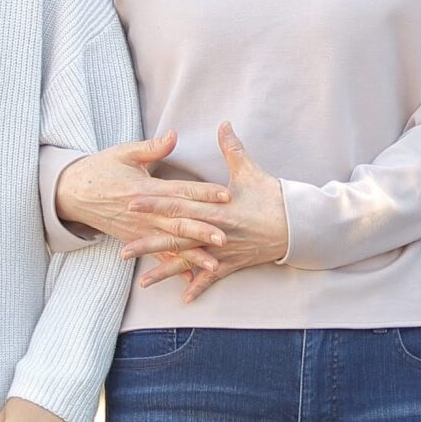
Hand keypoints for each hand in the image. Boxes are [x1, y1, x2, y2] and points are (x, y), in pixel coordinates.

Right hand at [55, 133, 227, 281]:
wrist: (72, 194)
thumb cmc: (101, 169)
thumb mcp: (124, 153)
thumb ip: (151, 148)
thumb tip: (174, 134)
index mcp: (146, 190)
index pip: (180, 191)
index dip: (203, 193)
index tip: (226, 196)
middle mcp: (145, 214)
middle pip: (179, 223)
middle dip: (203, 230)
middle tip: (226, 237)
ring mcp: (139, 230)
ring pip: (171, 244)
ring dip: (193, 255)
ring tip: (215, 265)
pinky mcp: (135, 240)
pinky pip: (157, 255)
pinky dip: (173, 267)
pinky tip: (191, 278)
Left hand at [133, 122, 291, 301]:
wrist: (298, 226)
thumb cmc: (274, 198)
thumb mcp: (251, 172)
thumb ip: (233, 149)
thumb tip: (224, 124)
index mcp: (216, 209)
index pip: (179, 205)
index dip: (154, 204)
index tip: (132, 202)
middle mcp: (215, 232)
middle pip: (175, 239)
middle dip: (148, 244)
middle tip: (123, 249)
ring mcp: (222, 251)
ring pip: (188, 263)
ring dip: (164, 272)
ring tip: (142, 282)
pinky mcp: (233, 262)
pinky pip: (212, 278)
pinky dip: (199, 287)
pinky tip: (183, 297)